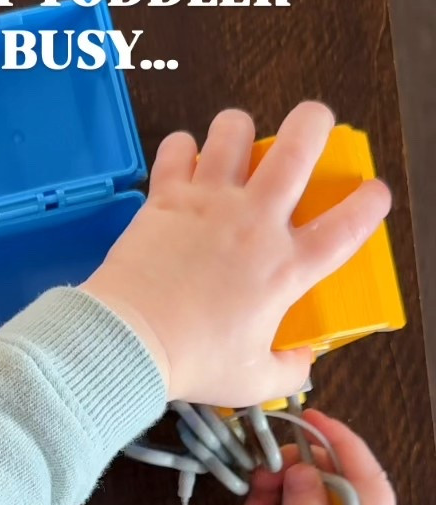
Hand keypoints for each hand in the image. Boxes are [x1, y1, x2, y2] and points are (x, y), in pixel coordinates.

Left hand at [84, 101, 391, 405]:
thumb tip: (302, 360)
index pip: (349, 225)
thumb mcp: (254, 381)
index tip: (373, 195)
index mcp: (287, 267)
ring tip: (236, 146)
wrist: (130, 342)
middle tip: (312, 125)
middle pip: (301, 144)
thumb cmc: (194, 362)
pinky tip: (183, 164)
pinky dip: (182, 149)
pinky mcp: (167, 196)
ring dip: (240, 131)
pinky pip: (178, 148)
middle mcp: (256, 221)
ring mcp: (211, 201)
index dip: (370, 203)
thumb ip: (288, 370)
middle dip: (315, 122)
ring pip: (236, 129)